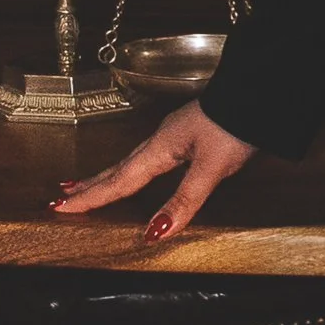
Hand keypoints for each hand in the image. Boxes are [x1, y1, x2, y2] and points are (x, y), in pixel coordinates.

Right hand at [48, 97, 256, 243]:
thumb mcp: (211, 168)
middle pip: (118, 169)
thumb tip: (155, 233)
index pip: (119, 180)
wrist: (263, 92)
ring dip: (107, 176)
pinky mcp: (187, 133)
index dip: (91, 197)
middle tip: (63, 197)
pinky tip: (137, 168)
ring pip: (131, 161)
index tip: (61, 207)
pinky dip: (131, 167)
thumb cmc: (237, 125)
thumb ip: (184, 201)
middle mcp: (161, 140)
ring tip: (87, 185)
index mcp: (161, 148)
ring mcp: (173, 135)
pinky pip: (147, 156)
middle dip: (90, 186)